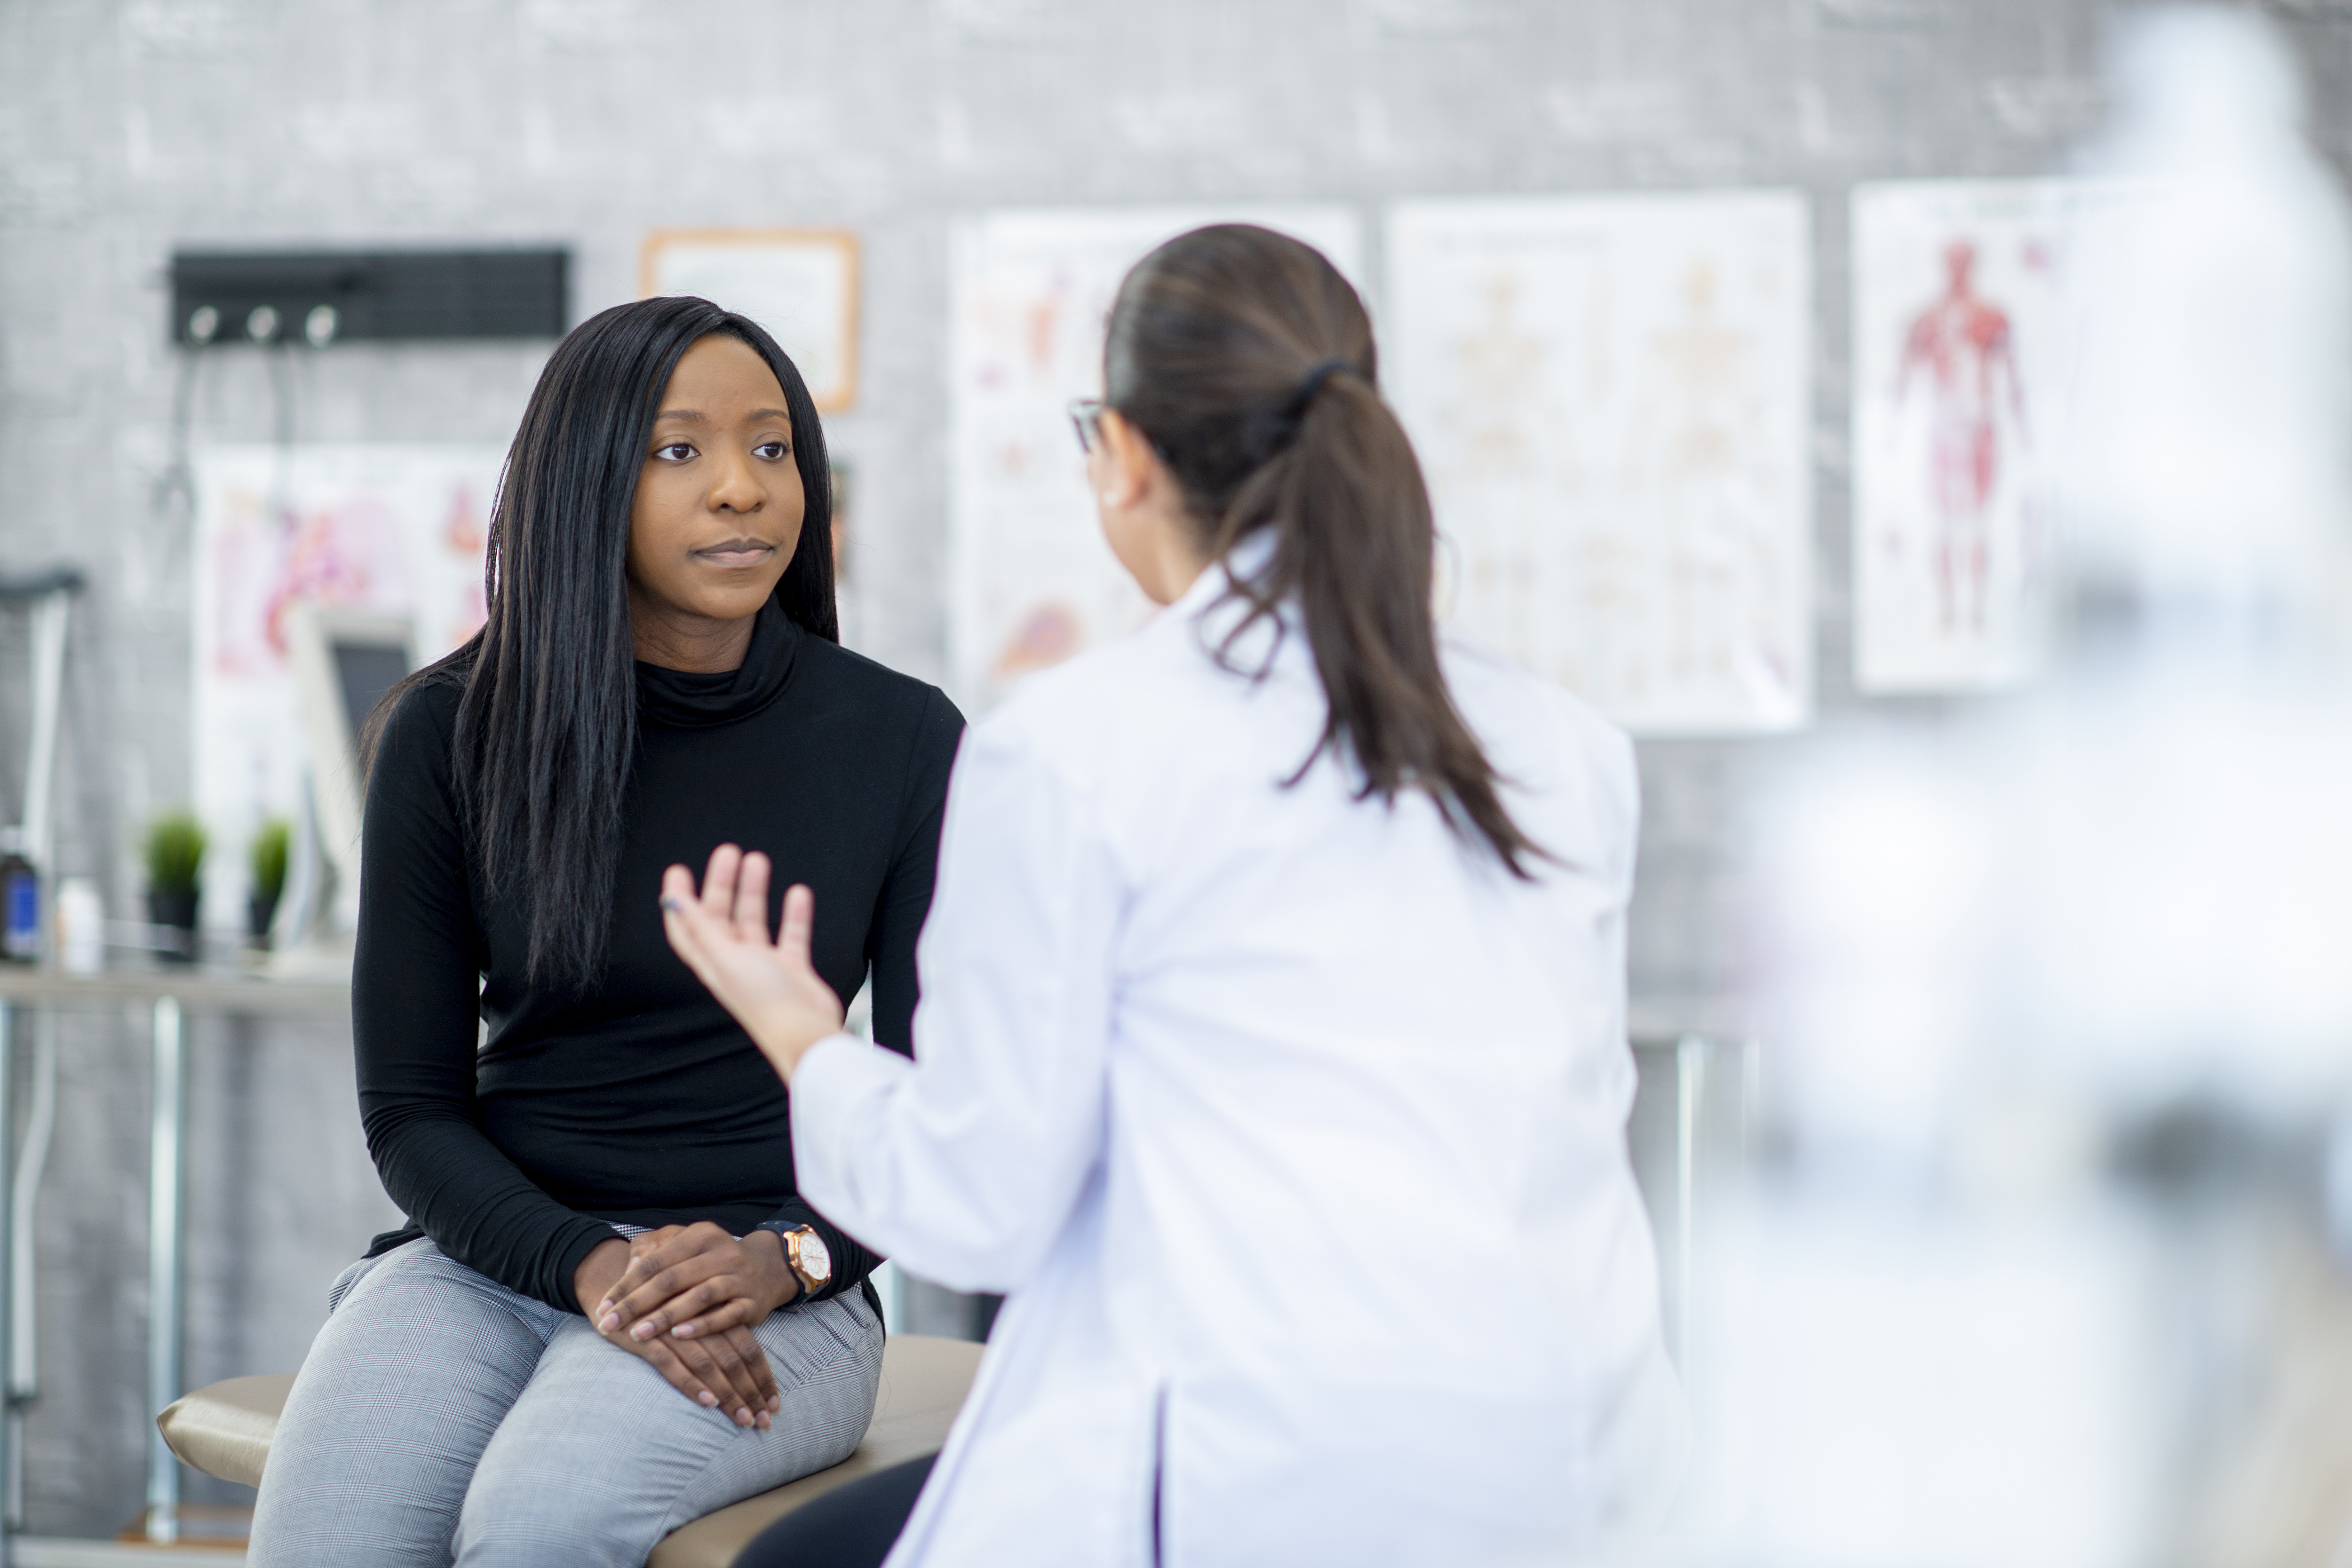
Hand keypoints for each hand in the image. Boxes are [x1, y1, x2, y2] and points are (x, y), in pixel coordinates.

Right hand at [573, 1236, 779, 1430]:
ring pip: (709, 1365)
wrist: (617, 1287)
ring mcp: (674, 1330)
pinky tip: (709, 1402)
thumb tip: (746, 1374)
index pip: (750, 1348)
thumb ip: (719, 1337)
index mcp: (716, 1314)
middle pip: (735, 1359)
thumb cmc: (662, 1307)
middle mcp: (700, 1321)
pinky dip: (692, 1383)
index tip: (776, 1404)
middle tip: (765, 1421)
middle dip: (752, 1393)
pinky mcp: (646, 1339)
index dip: (763, 1377)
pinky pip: (672, 1365)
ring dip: (729, 1396)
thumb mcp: (695, 1318)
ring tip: (744, 1420)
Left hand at [594, 1221, 798, 1343]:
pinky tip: (679, 1336)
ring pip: (698, 1296)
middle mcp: (722, 1253)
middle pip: (672, 1279)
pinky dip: (702, 1325)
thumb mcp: (684, 1245)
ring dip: (665, 1317)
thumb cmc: (710, 1260)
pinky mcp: (753, 1303)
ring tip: (637, 1334)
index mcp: (700, 1235)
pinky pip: (726, 1315)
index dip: (626, 1285)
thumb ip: (653, 1250)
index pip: (655, 1260)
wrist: (765, 1268)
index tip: (602, 1307)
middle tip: (610, 1325)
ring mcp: (739, 1278)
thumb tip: (628, 1269)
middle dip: (636, 1304)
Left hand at [661, 845, 844, 1083]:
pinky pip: (790, 934)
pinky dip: (792, 913)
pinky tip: (797, 893)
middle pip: (721, 916)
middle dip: (722, 884)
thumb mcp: (727, 959)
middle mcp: (734, 963)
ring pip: (754, 920)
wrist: (806, 1033)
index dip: (679, 900)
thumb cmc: (764, 1002)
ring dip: (754, 891)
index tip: (677, 870)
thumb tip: (672, 901)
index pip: (686, 928)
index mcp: (712, 963)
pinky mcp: (792, 969)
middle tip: (728, 852)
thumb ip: (701, 927)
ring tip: (758, 860)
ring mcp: (764, 966)